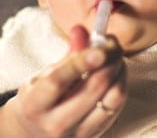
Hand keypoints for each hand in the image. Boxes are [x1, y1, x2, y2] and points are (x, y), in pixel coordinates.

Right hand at [0, 25, 126, 137]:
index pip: (58, 81)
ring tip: (115, 57)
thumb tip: (80, 29)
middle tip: (112, 42)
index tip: (99, 45)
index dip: (81, 61)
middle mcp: (55, 124)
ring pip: (113, 98)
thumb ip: (66, 55)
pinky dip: (121, 85)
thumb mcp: (43, 75)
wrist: (35, 133)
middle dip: (110, 59)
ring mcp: (78, 133)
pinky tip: (116, 73)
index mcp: (35, 105)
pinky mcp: (95, 136)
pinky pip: (118, 107)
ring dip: (120, 71)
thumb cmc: (40, 98)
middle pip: (93, 88)